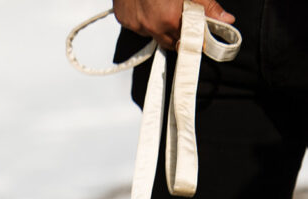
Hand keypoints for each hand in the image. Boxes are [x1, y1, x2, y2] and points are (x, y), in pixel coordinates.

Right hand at [112, 0, 234, 50]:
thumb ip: (207, 6)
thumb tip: (226, 20)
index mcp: (170, 19)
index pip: (187, 43)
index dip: (194, 38)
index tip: (198, 36)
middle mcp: (152, 26)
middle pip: (170, 42)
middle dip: (177, 32)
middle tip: (179, 14)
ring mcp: (136, 24)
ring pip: (153, 34)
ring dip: (159, 25)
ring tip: (160, 5)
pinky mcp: (124, 20)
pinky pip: (137, 26)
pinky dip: (143, 18)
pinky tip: (146, 4)